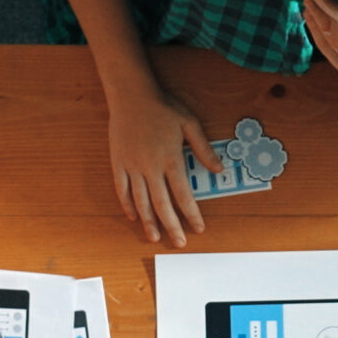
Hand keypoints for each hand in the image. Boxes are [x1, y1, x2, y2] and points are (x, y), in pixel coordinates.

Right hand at [104, 80, 214, 245]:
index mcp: (171, 159)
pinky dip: (128, 205)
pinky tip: (134, 216)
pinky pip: (121, 189)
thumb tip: (219, 169)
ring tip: (155, 237)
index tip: (198, 228)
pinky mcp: (118, 163)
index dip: (192, 214)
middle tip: (179, 243)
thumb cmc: (162, 107)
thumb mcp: (189, 124)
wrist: (131, 94)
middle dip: (172, 226)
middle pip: (162, 204)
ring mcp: (132, 166)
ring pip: (141, 201)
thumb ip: (204, 149)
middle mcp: (151, 167)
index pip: (184, 195)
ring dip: (149, 222)